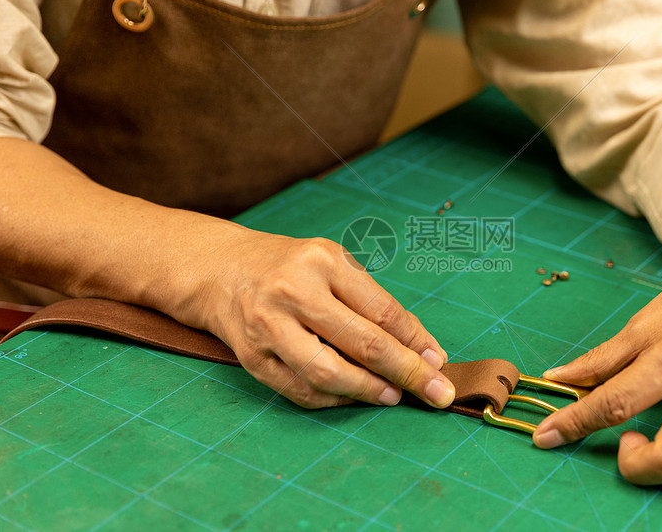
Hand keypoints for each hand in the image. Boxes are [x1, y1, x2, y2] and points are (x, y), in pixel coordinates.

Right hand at [194, 231, 455, 409]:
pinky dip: (335, 400)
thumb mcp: (335, 268)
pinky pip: (301, 390)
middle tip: (436, 393)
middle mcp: (293, 291)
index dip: (416, 342)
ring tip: (394, 396)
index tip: (440, 363)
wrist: (222, 270)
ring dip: (369, 392)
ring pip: (329, 374)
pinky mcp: (252, 357)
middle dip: (407, 372)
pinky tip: (356, 396)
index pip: (381, 310)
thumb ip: (376, 305)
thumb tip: (423, 350)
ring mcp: (268, 326)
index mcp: (323, 262)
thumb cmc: (292, 269)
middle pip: (362, 342)